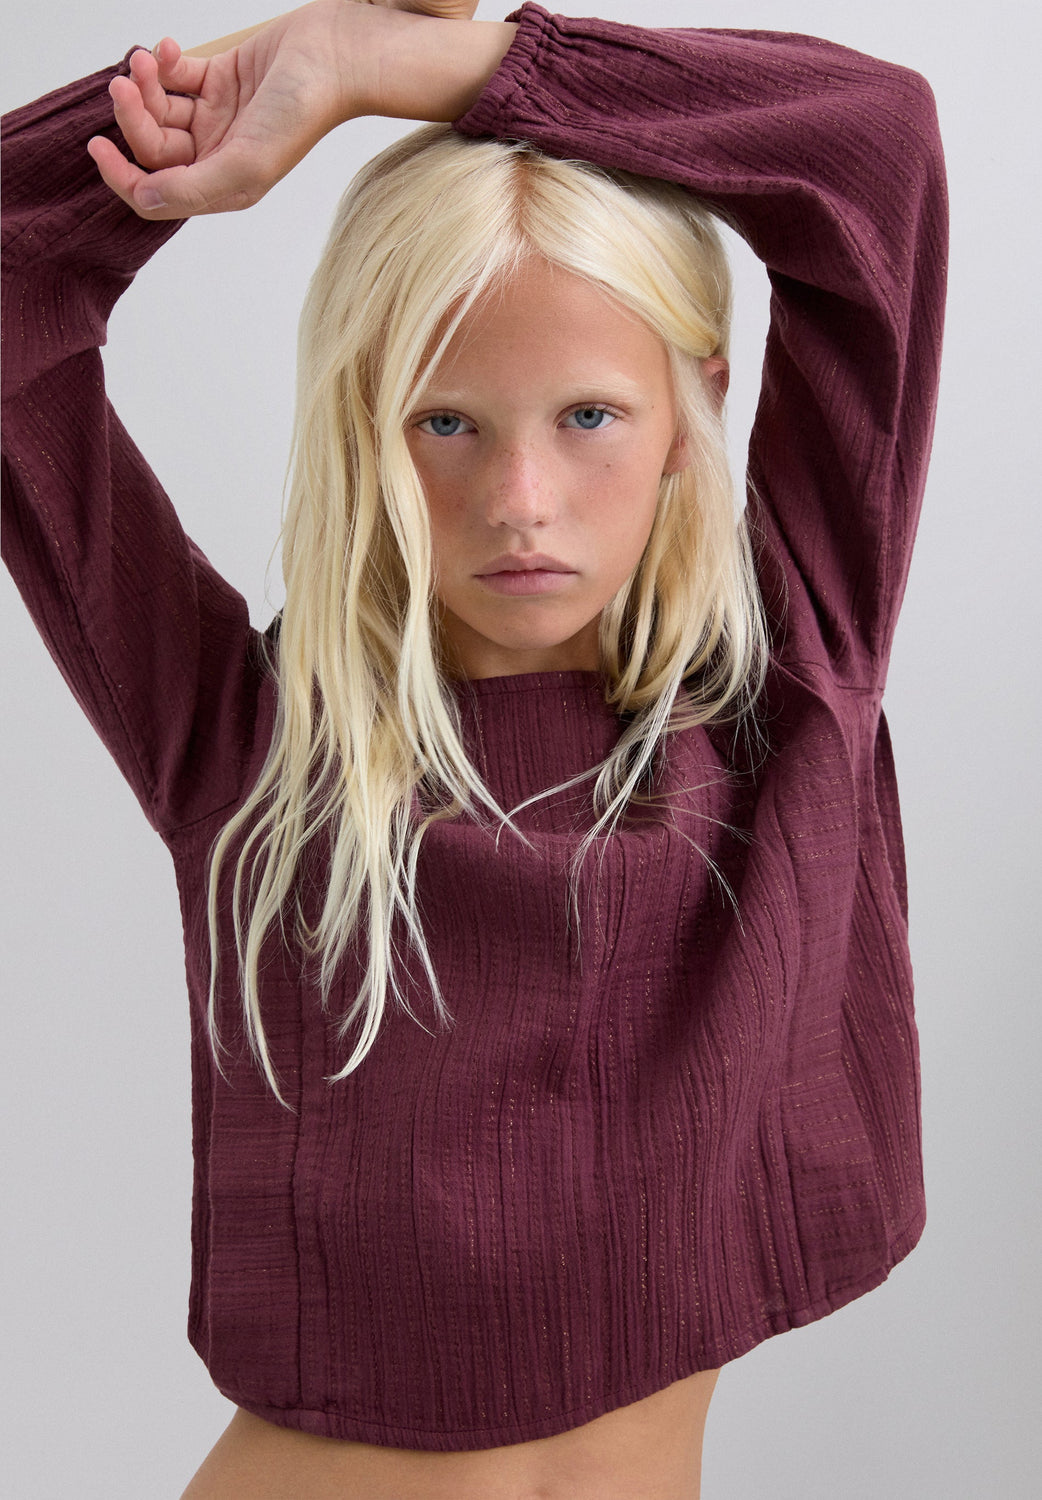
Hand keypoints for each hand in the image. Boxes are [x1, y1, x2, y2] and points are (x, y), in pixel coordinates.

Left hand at [87, 1, 510, 219]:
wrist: (335, 57)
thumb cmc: (303, 112)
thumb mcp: (245, 163)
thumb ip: (191, 187)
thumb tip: (142, 199)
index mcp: (222, 186)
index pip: (156, 194)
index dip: (121, 177)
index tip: (98, 147)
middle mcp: (216, 156)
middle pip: (152, 147)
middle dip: (132, 116)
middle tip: (126, 84)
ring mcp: (217, 119)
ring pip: (157, 110)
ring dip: (143, 84)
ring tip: (147, 60)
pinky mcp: (218, 81)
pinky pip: (174, 78)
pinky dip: (162, 63)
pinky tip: (168, 49)